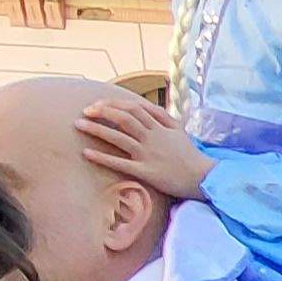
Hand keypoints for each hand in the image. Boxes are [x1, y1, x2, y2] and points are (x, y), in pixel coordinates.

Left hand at [77, 97, 212, 200]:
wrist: (203, 177)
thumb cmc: (190, 155)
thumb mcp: (179, 131)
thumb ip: (162, 117)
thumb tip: (145, 107)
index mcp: (160, 126)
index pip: (134, 108)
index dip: (114, 103)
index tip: (98, 104)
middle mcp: (152, 137)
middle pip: (123, 118)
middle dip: (102, 112)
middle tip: (85, 111)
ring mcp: (148, 154)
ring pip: (119, 137)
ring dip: (97, 130)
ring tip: (79, 125)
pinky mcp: (146, 171)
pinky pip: (120, 163)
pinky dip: (103, 157)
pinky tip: (87, 153)